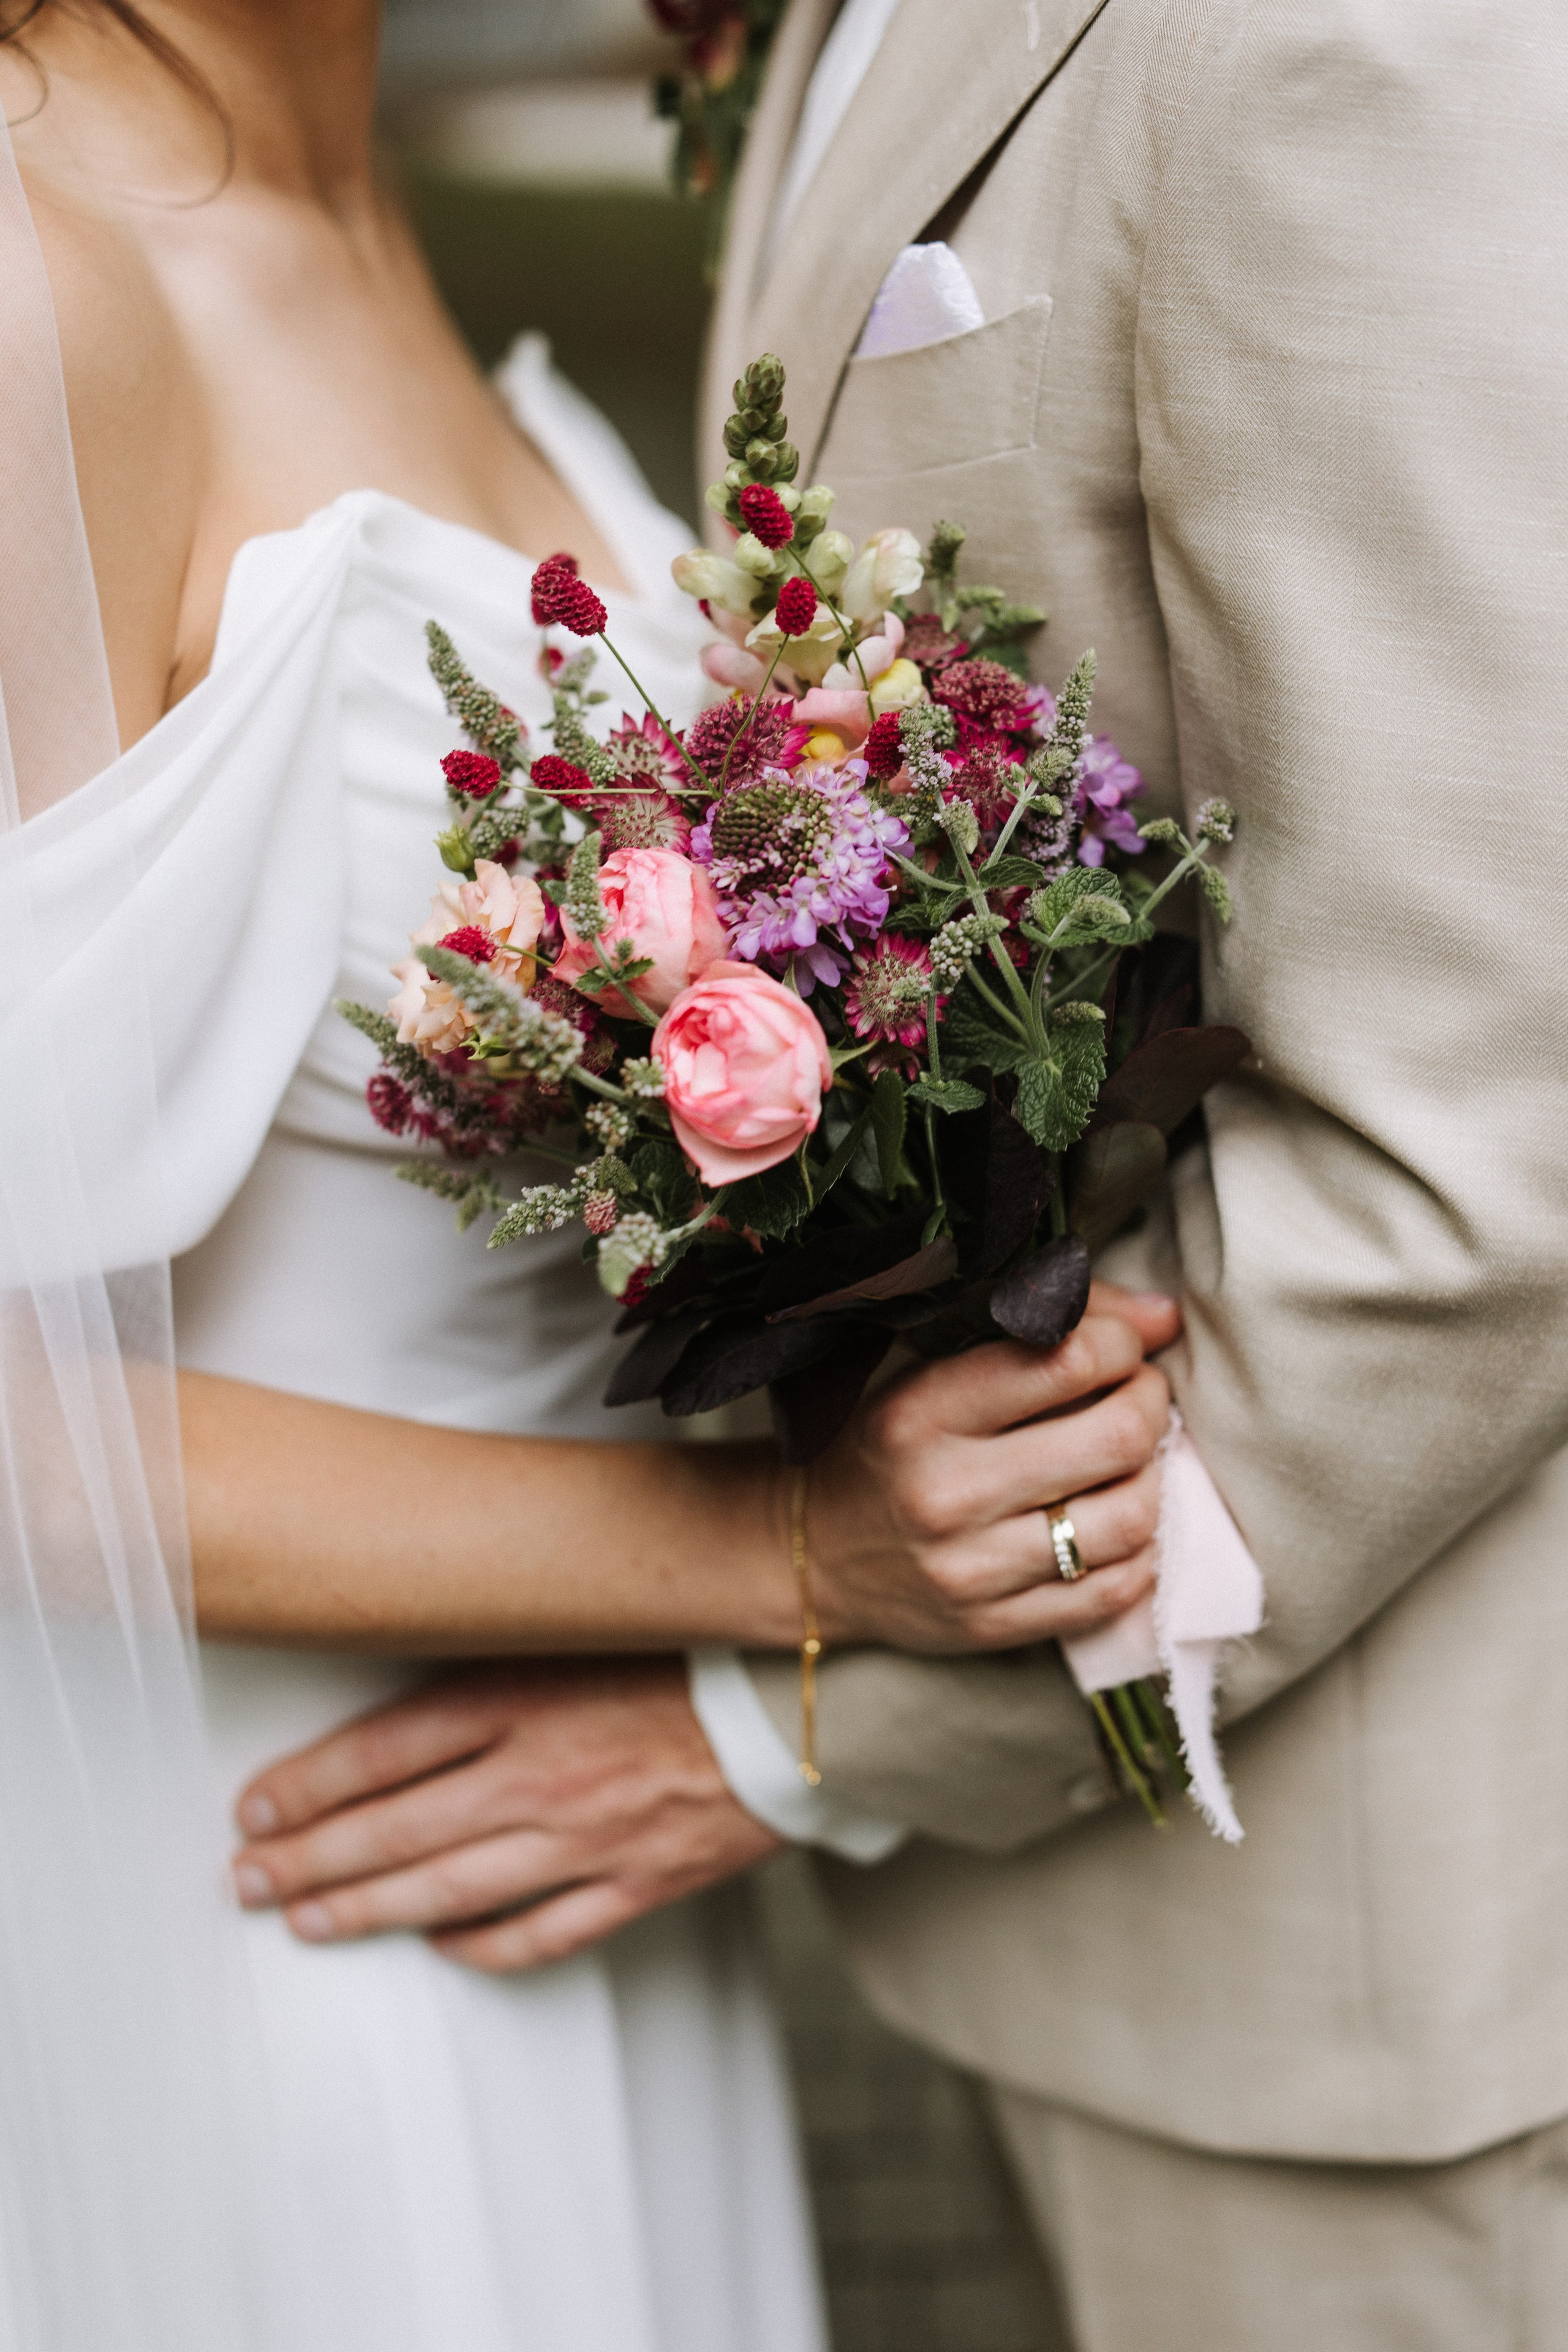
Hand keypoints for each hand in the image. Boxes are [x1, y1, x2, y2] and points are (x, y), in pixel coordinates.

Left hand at [229, 1658, 780, 1969]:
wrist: (809, 1692)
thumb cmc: (690, 1644)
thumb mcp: (579, 1626)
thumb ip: (497, 1658)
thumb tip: (405, 1696)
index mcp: (525, 1693)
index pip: (384, 1751)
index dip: (307, 1788)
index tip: (255, 1812)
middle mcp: (544, 1771)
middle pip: (396, 1829)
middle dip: (308, 1862)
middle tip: (248, 1883)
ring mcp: (590, 1836)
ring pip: (449, 1891)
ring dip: (366, 1910)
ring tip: (308, 1921)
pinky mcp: (639, 1881)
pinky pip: (541, 1933)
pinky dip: (481, 1946)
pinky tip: (439, 1945)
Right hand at [812, 1281, 1179, 1653]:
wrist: (815, 1551)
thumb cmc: (888, 1443)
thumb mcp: (930, 1366)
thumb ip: (1044, 1328)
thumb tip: (1163, 1316)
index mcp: (919, 1413)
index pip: (1065, 1359)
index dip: (1120, 1343)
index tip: (1115, 1347)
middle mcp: (943, 1493)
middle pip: (1116, 1438)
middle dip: (1150, 1404)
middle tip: (1138, 1395)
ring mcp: (971, 1570)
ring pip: (1130, 1518)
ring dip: (1154, 1477)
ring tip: (1132, 1459)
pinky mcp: (995, 1628)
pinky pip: (1115, 1590)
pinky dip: (1140, 1549)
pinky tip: (1116, 1520)